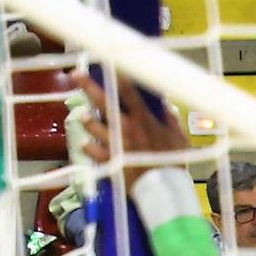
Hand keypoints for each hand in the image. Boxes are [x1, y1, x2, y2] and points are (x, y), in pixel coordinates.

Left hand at [75, 73, 188, 187]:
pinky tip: (88, 144)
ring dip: (87, 119)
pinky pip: (90, 149)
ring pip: (92, 125)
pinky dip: (88, 146)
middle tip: (76, 74)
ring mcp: (115, 143)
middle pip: (103, 101)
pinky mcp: (108, 159)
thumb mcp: (178, 139)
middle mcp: (126, 128)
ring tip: (84, 116)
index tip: (109, 65)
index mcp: (144, 120)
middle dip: (88, 86)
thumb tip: (166, 106)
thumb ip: (171, 120)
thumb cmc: (173, 164)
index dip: (117, 76)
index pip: (129, 92)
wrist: (164, 190)